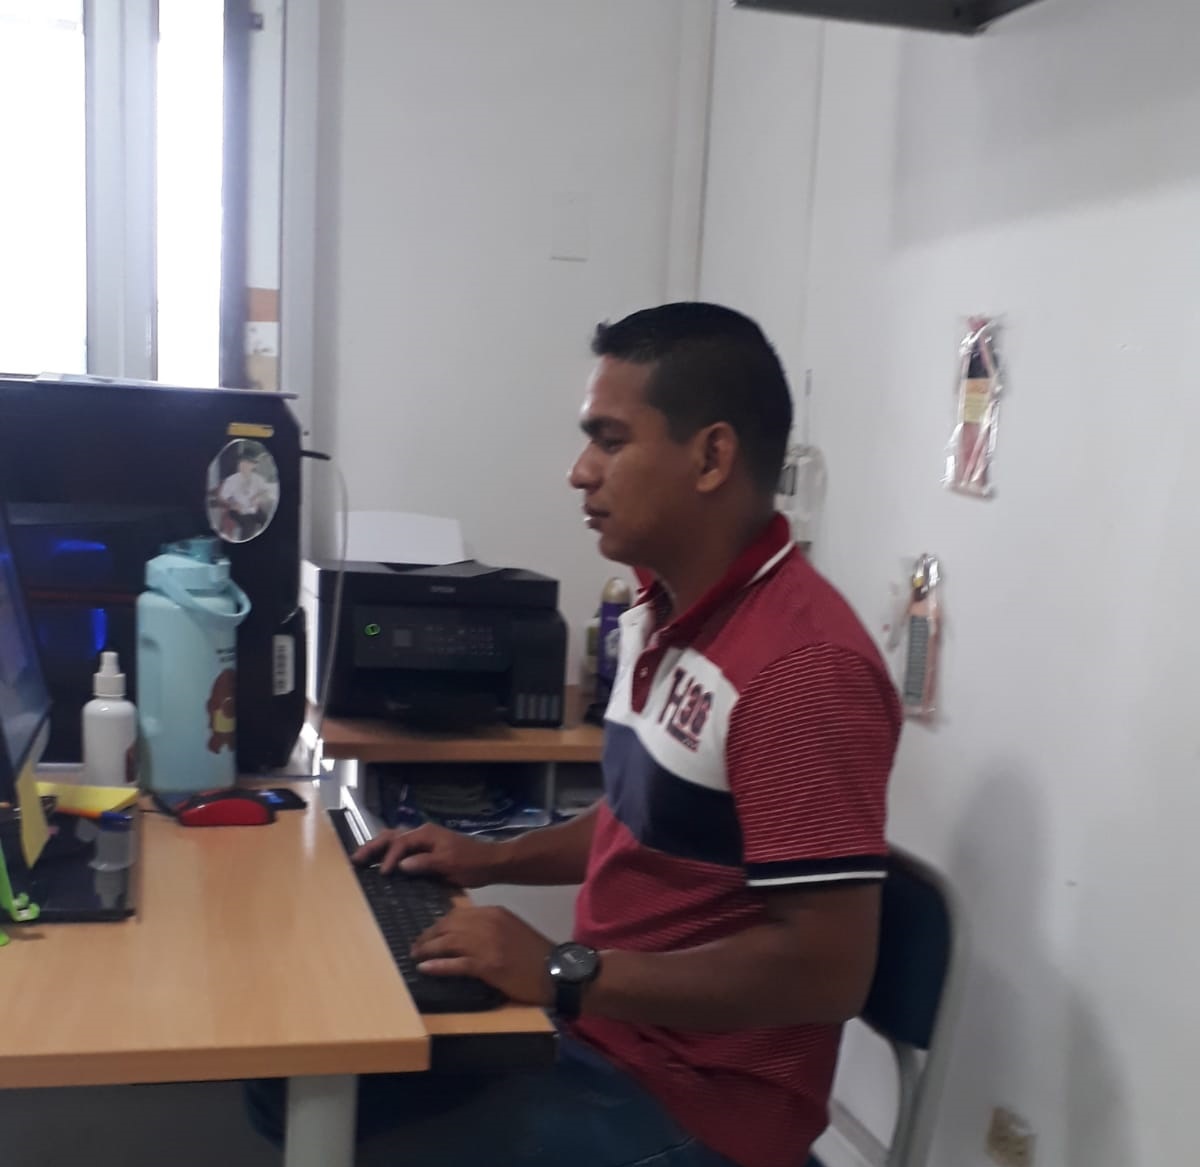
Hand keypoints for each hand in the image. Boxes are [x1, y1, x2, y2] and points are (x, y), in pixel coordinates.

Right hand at [352, 823, 501, 887]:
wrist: (490, 862)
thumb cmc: (471, 863)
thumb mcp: (448, 864)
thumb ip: (424, 863)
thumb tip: (400, 865)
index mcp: (426, 833)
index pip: (400, 843)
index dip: (389, 858)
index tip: (382, 874)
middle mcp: (422, 833)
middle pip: (391, 836)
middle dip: (373, 846)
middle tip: (356, 859)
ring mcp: (425, 840)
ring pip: (395, 839)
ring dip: (379, 848)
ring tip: (362, 859)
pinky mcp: (427, 849)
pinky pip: (403, 848)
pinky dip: (390, 853)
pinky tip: (382, 862)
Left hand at [411, 905, 554, 1004]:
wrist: (556, 970)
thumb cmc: (534, 954)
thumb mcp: (511, 930)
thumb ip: (489, 927)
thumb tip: (463, 934)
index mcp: (494, 912)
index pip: (457, 915)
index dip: (438, 925)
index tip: (427, 934)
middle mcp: (488, 923)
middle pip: (448, 926)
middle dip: (428, 936)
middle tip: (415, 946)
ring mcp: (487, 944)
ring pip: (448, 942)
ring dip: (427, 950)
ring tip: (415, 957)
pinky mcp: (488, 965)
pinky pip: (456, 964)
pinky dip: (438, 966)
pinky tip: (425, 969)